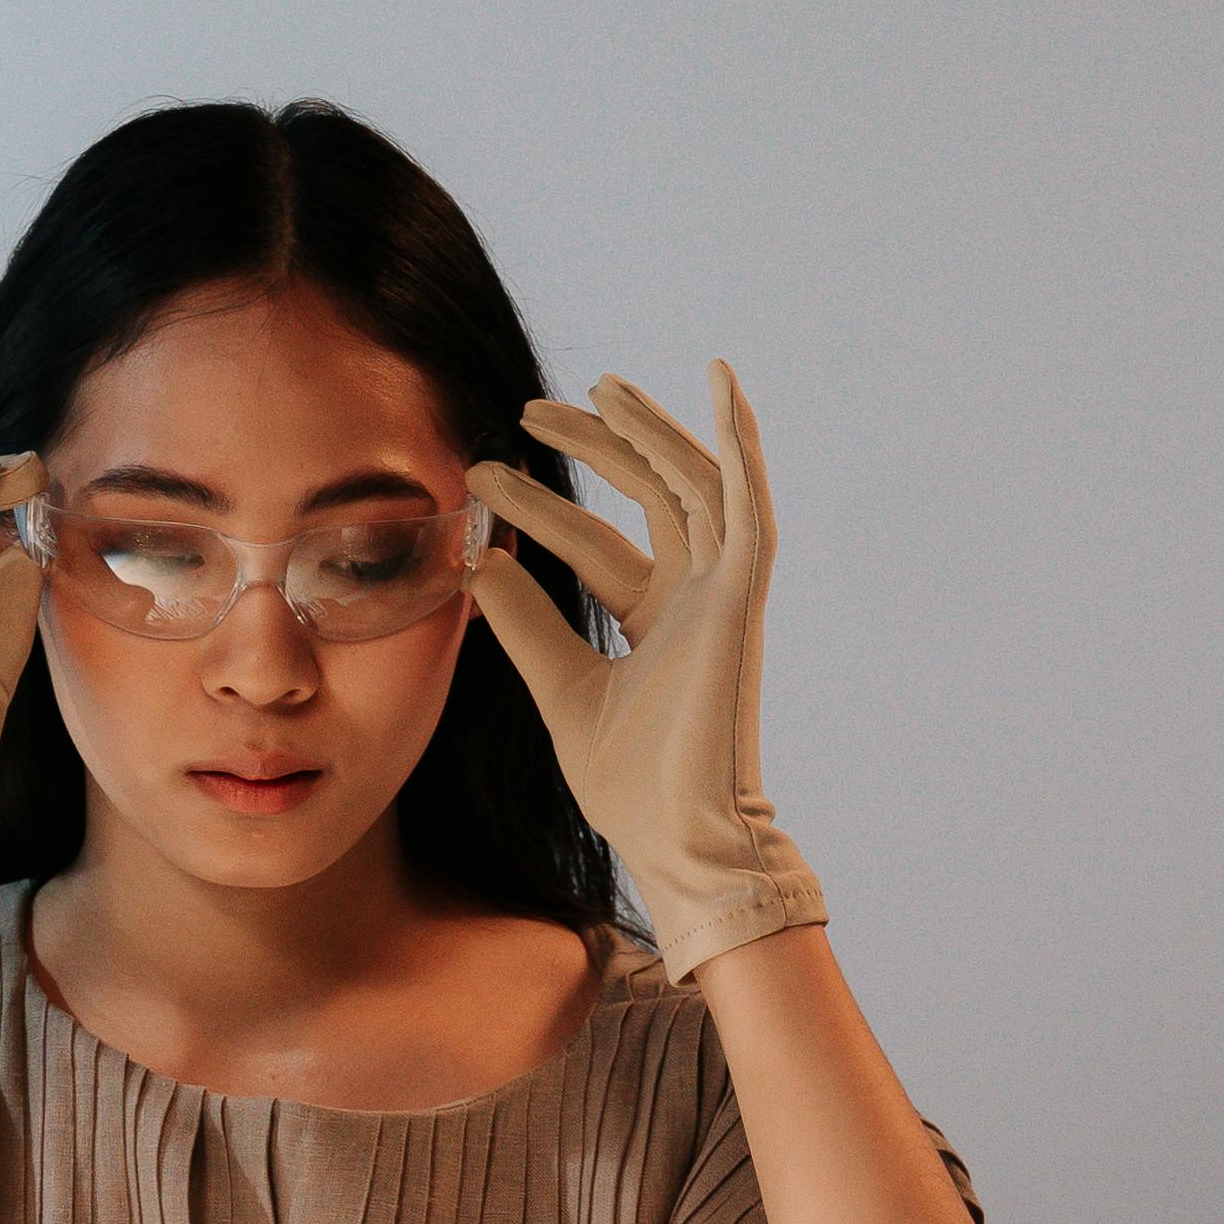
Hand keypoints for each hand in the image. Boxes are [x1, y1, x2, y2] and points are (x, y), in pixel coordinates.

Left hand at [468, 361, 826, 983]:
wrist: (680, 840)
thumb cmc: (632, 787)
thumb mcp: (559, 688)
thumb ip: (524, 624)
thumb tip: (476, 565)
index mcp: (654, 622)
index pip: (597, 544)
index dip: (543, 508)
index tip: (482, 479)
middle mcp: (693, 599)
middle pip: (647, 498)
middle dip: (593, 449)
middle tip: (527, 409)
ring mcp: (723, 595)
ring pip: (692, 485)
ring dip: (648, 431)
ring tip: (596, 387)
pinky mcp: (743, 596)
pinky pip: (746, 502)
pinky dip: (738, 441)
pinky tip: (720, 383)